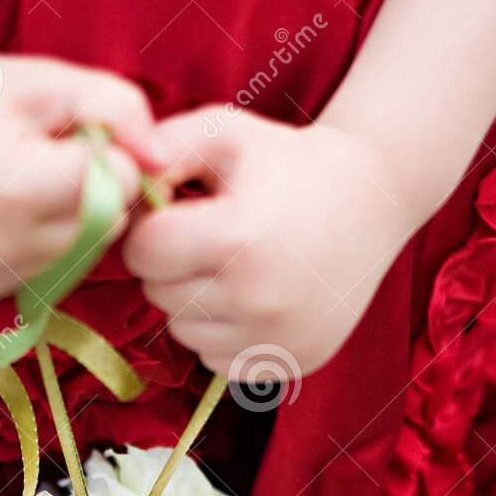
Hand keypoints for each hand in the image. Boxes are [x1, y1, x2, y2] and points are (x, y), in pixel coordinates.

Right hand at [0, 27, 161, 302]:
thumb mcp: (49, 81)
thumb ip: (120, 108)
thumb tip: (165, 162)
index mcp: (18, 190)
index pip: (115, 188)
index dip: (108, 155)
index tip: (73, 130)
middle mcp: (0, 247)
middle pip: (102, 229)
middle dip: (94, 191)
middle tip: (49, 153)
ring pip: (77, 257)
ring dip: (70, 220)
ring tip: (24, 178)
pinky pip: (43, 273)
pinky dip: (40, 245)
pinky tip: (4, 211)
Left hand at [123, 108, 424, 377]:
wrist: (373, 202)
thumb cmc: (289, 162)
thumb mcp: (226, 132)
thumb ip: (162, 145)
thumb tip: (123, 174)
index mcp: (238, 238)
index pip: (143, 253)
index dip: (151, 229)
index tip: (179, 212)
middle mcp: (257, 299)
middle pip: (158, 295)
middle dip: (170, 265)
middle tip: (209, 237)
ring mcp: (276, 339)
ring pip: (183, 331)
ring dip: (193, 301)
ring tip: (233, 266)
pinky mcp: (290, 364)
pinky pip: (216, 359)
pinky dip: (222, 332)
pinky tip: (253, 297)